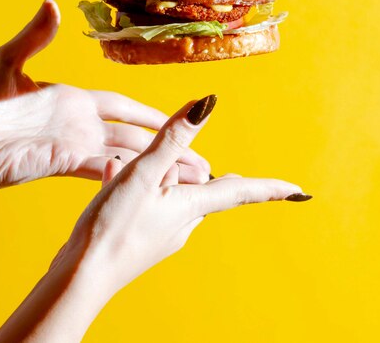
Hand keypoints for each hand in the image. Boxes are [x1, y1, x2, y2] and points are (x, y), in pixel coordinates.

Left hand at [0, 0, 208, 243]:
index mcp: (71, 99)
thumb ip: (35, 37)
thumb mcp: (6, 63)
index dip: (150, 111)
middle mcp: (78, 124)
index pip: (122, 105)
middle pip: (134, 134)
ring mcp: (73, 147)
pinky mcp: (62, 165)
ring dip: (155, 165)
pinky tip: (154, 180)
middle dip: (166, 143)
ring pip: (125, 157)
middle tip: (200, 154)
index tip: (182, 115)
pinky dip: (127, 175)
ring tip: (188, 177)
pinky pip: (102, 171)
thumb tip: (53, 2)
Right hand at [0, 95, 309, 342]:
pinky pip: (148, 205)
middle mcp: (182, 223)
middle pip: (207, 193)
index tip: (299, 191)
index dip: (271, 188)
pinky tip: (114, 176)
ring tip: (153, 166)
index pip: (241, 192)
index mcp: (190, 206)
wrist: (80, 277)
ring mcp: (161, 234)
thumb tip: (206, 104)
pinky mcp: (139, 239)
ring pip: (174, 197)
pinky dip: (139, 188)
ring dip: (168, 179)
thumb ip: (173, 138)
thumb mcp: (143, 174)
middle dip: (218, 182)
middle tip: (240, 179)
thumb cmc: (112, 227)